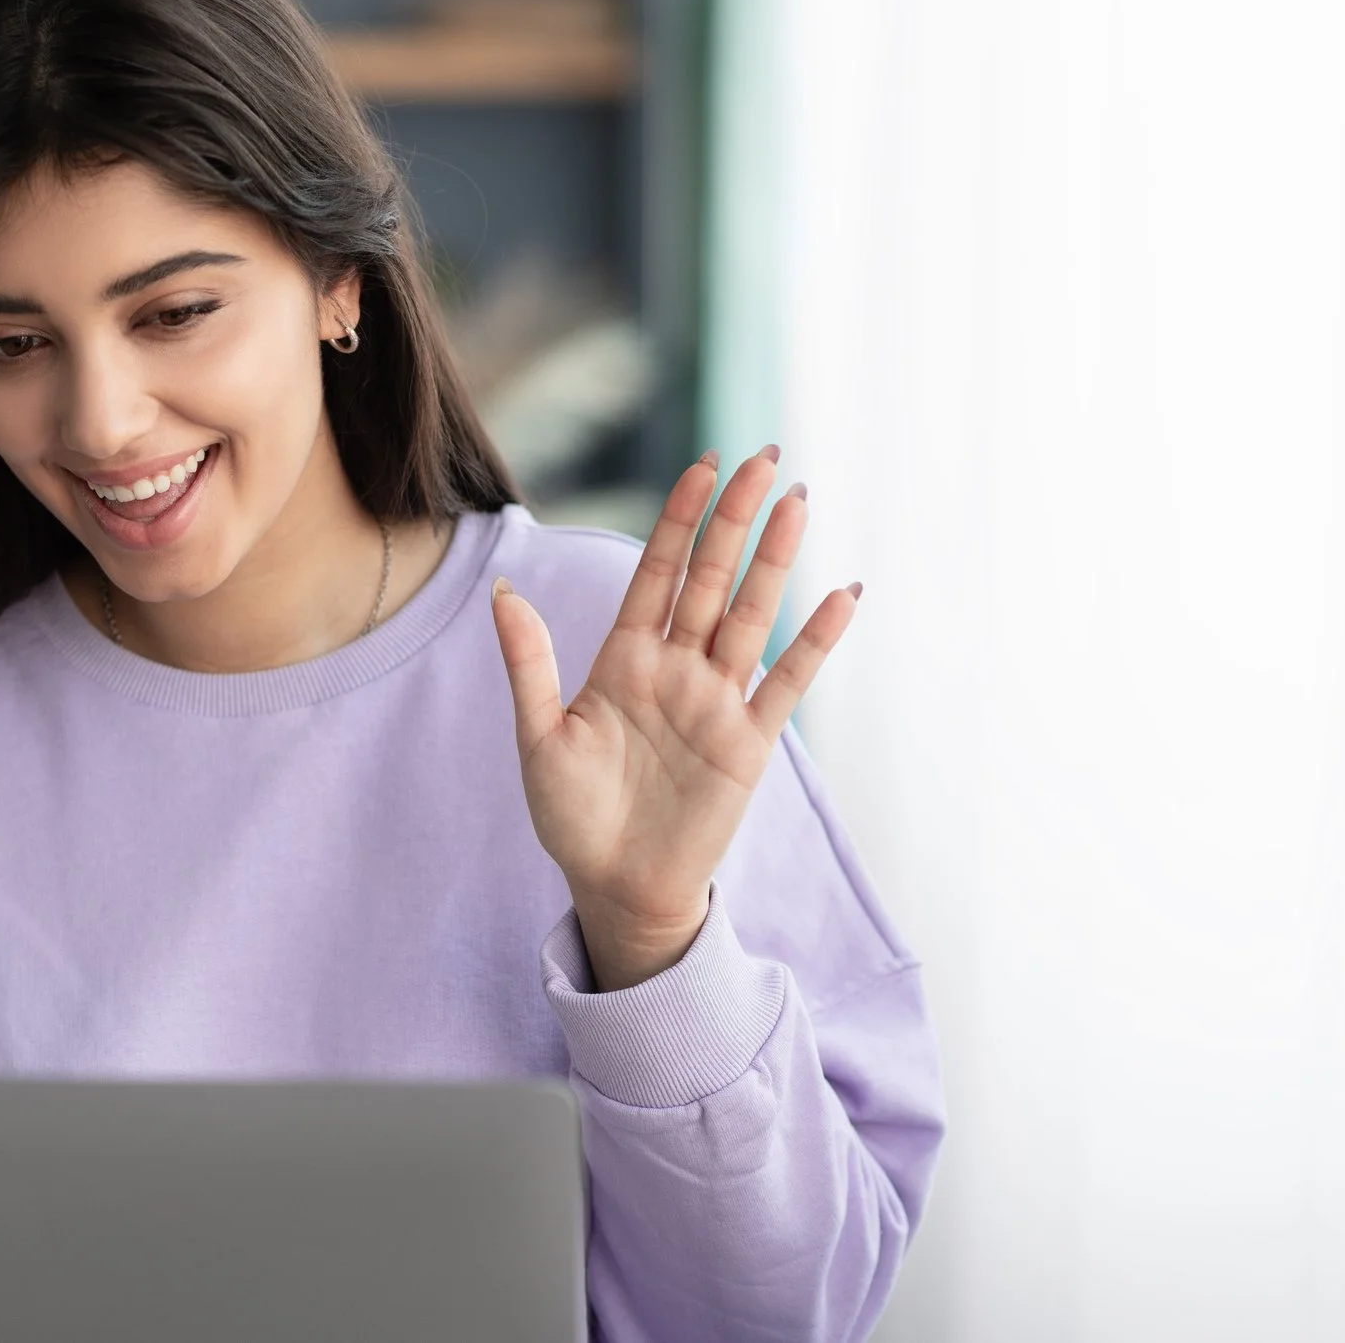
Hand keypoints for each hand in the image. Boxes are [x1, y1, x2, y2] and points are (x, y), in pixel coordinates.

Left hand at [491, 446, 860, 989]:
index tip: (702, 465)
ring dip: (775, 562)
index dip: (680, 519)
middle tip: (765, 457)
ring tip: (800, 503)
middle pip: (710, 578)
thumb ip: (529, 665)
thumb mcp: (539, 738)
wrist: (614, 886)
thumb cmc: (571, 815)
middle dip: (735, 519)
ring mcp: (716, 701)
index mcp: (624, 658)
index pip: (658, 571)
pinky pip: (787, 683)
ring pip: (750, 616)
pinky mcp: (749, 743)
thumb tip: (503, 592)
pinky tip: (840, 595)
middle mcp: (676, 668)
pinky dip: (814, 642)